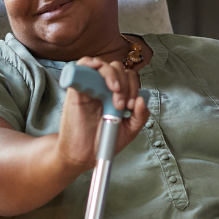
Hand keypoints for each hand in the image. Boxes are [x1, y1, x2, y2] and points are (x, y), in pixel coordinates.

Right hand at [55, 57, 148, 171]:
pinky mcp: (76, 89)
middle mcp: (103, 88)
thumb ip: (139, 116)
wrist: (83, 155)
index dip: (133, 87)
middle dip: (125, 84)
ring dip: (111, 75)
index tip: (130, 106)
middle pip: (117, 68)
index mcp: (116, 95)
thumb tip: (142, 100)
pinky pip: (81, 66)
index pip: (128, 77)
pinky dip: (89, 62)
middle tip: (121, 104)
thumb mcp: (128, 130)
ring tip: (114, 92)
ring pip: (102, 65)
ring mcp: (90, 87)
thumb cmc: (102, 141)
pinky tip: (96, 68)